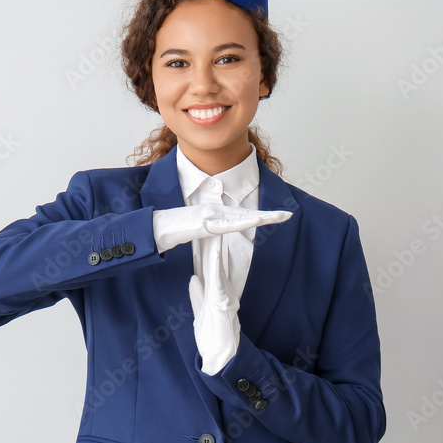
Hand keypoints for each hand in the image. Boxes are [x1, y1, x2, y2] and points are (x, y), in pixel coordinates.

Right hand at [153, 203, 291, 253]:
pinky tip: (255, 221)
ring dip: (260, 218)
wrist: (154, 228)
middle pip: (246, 214)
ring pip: (240, 217)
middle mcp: (214, 211)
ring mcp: (209, 215)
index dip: (261, 216)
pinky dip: (241, 222)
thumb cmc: (172, 230)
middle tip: (288, 215)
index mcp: (214, 214)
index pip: (242, 216)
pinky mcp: (204, 222)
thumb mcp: (194, 231)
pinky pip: (226, 224)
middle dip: (268, 215)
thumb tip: (215, 231)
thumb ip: (206, 229)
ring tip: (278, 217)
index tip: (278, 216)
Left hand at [188, 233, 240, 375]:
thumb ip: (197, 296)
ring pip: (219, 266)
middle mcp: (224, 290)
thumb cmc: (212, 339)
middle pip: (216, 262)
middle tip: (210, 220)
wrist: (221, 359)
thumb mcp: (199, 314)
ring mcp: (225, 295)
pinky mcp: (224, 303)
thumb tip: (194, 279)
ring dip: (216, 247)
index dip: (206, 248)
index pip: (210, 266)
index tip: (202, 230)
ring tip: (214, 227)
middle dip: (213, 241)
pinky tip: (215, 250)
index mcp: (217, 292)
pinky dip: (217, 264)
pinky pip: (218, 279)